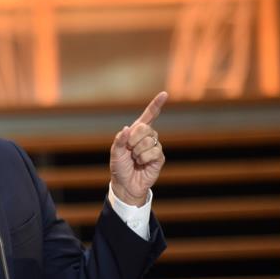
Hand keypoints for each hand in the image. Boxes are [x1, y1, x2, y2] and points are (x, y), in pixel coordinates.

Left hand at [110, 91, 167, 205]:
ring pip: (149, 141)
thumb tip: (126, 129)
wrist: (125, 184)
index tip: (165, 94)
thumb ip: (119, 141)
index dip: (156, 105)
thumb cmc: (120, 167)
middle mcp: (147, 137)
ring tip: (135, 159)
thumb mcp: (115, 153)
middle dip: (133, 139)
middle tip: (129, 150)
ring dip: (137, 152)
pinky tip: (141, 164)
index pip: (149, 116)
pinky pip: (153, 152)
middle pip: (145, 128)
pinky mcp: (159, 157)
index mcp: (136, 132)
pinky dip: (143, 159)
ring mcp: (155, 146)